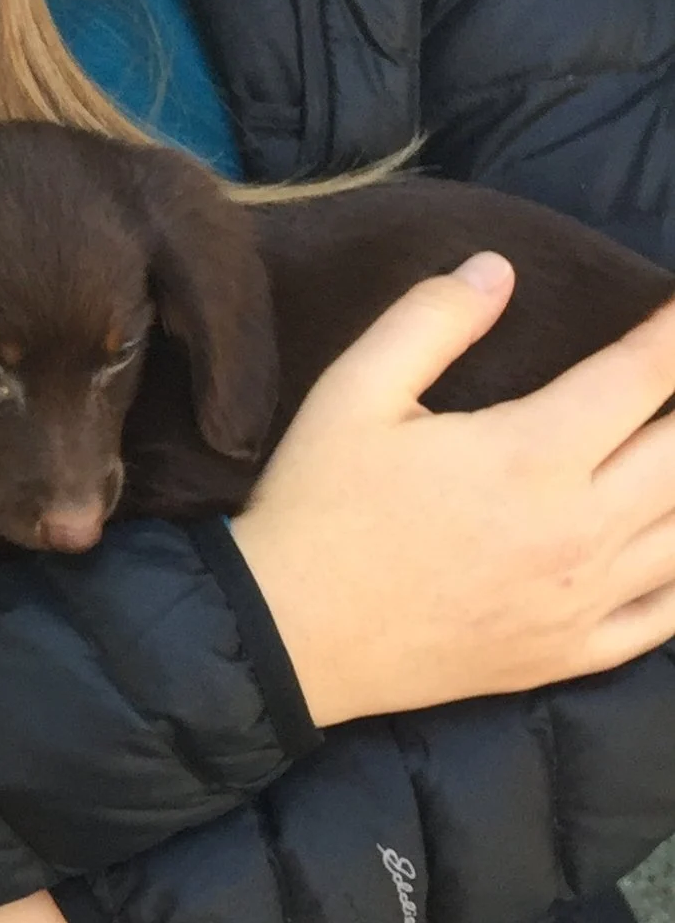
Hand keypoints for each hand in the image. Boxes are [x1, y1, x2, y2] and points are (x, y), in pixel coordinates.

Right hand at [233, 257, 674, 727]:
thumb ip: (429, 322)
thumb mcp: (351, 395)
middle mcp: (580, 528)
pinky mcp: (571, 653)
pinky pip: (666, 617)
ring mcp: (584, 599)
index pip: (642, 374)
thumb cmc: (317, 508)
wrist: (286, 637)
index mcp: (530, 455)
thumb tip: (497, 269)